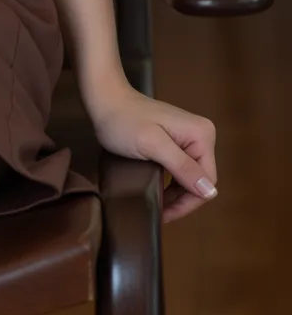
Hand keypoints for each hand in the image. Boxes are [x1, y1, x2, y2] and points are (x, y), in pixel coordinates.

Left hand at [85, 80, 216, 223]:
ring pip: (190, 176)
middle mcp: (201, 134)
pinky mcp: (176, 139)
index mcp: (201, 135)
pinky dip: (171, 183)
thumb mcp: (151, 145)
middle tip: (160, 214)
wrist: (105, 99)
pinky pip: (181, 168)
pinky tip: (159, 192)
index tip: (166, 215)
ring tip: (158, 207)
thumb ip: (181, 166)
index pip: (207, 180)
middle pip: (200, 179)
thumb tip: (210, 191)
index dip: (189, 202)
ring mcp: (189, 136)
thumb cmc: (124, 122)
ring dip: (176, 194)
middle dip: (182, 199)